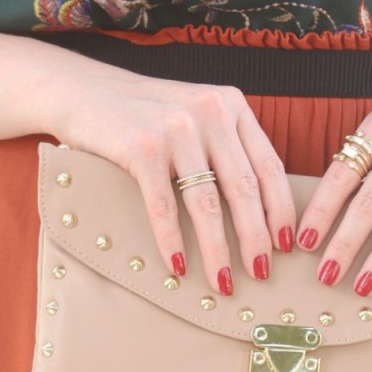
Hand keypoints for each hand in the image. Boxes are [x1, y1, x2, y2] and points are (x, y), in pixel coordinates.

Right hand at [57, 71, 295, 295]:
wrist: (83, 90)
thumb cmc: (143, 113)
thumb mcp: (195, 114)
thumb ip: (225, 144)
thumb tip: (259, 208)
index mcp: (231, 105)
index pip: (269, 165)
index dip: (281, 210)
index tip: (288, 244)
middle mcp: (210, 112)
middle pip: (243, 188)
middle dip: (256, 238)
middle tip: (261, 273)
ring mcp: (176, 128)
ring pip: (207, 203)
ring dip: (217, 250)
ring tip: (223, 281)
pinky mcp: (142, 146)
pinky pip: (164, 206)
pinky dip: (172, 240)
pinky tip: (178, 266)